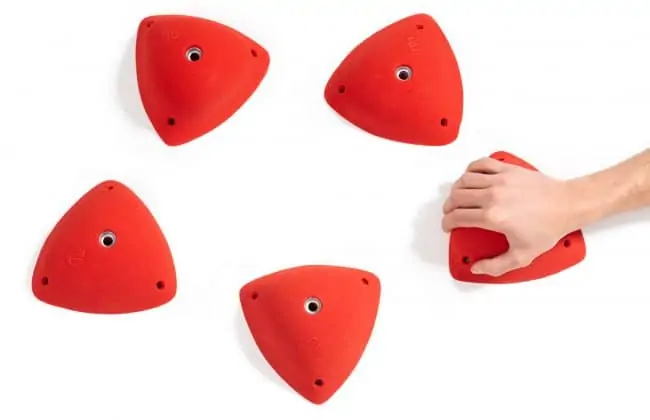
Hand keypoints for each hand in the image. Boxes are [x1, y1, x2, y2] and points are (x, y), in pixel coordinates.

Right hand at [441, 157, 578, 276]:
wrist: (567, 205)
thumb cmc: (549, 226)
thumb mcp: (523, 255)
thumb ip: (496, 266)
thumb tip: (477, 268)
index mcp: (493, 217)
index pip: (457, 217)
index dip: (447, 223)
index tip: (449, 226)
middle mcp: (493, 196)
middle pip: (457, 197)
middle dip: (448, 207)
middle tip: (451, 212)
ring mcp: (500, 180)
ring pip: (464, 180)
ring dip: (456, 189)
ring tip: (458, 196)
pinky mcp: (508, 169)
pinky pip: (481, 164)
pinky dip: (471, 169)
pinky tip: (471, 177)